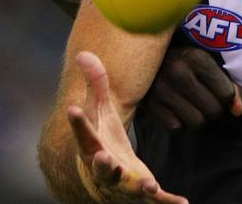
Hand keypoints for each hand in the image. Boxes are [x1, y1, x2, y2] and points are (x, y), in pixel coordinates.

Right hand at [68, 51, 188, 202]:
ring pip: (129, 188)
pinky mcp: (142, 192)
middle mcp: (105, 169)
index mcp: (93, 146)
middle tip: (105, 158)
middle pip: (102, 168)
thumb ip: (96, 84)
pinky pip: (156, 200)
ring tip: (149, 186)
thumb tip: (84, 52)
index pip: (83, 133)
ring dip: (138, 188)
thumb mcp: (100, 111)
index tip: (73, 108)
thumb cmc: (103, 140)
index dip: (78, 122)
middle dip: (104, 166)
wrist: (107, 178)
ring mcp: (123, 184)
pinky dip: (168, 202)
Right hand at [145, 47, 241, 130]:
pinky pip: (176, 128)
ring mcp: (162, 89)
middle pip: (213, 111)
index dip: (226, 97)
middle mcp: (179, 71)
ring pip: (197, 123)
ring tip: (191, 105)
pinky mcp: (150, 105)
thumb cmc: (184, 62)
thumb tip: (239, 111)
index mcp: (197, 57)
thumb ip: (228, 85)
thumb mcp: (206, 64)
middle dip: (213, 110)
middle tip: (204, 99)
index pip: (226, 93)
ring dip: (198, 118)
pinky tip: (175, 108)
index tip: (217, 91)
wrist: (143, 60)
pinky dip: (179, 123)